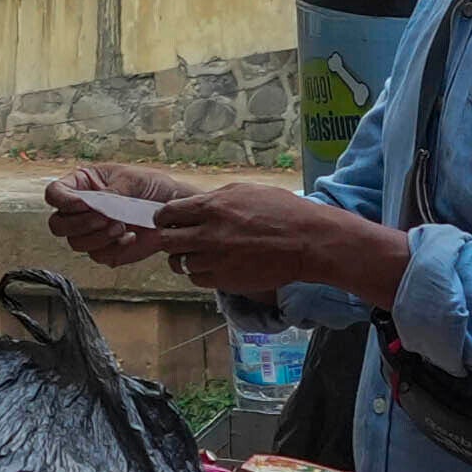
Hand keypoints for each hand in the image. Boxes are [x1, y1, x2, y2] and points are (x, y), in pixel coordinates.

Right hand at [43, 169, 197, 260]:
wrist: (172, 210)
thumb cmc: (150, 187)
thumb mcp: (130, 180)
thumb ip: (110, 192)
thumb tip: (96, 205)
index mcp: (82, 185)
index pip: (55, 194)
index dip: (63, 201)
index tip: (84, 204)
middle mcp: (81, 210)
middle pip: (57, 224)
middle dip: (80, 224)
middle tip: (105, 219)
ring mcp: (91, 232)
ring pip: (75, 243)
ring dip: (97, 237)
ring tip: (121, 227)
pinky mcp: (105, 250)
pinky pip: (97, 255)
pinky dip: (113, 248)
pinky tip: (131, 237)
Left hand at [138, 182, 406, 314]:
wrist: (308, 242)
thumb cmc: (282, 211)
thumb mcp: (247, 191)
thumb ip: (216, 198)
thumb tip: (195, 204)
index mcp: (212, 207)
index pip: (167, 214)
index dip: (164, 218)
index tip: (168, 221)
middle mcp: (208, 234)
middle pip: (166, 241)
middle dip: (168, 239)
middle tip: (178, 240)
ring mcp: (215, 260)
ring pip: (179, 263)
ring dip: (184, 258)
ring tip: (197, 254)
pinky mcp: (225, 280)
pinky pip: (197, 279)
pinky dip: (199, 273)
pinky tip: (212, 266)